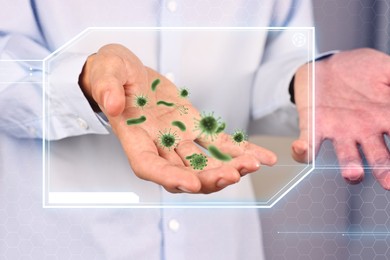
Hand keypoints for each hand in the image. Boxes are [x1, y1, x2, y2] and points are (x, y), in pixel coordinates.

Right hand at [79, 44, 276, 193]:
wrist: (128, 74)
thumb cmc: (112, 75)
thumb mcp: (106, 73)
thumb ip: (107, 88)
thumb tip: (113, 103)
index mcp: (135, 139)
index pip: (150, 167)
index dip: (169, 178)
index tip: (191, 183)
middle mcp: (158, 146)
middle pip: (183, 172)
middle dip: (208, 178)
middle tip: (233, 174)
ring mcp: (179, 139)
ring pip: (204, 162)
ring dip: (229, 166)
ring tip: (252, 164)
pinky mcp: (195, 126)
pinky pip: (218, 142)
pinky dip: (240, 150)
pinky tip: (262, 157)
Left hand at [292, 48, 389, 188]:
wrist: (323, 66)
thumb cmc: (358, 70)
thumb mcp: (384, 68)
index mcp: (386, 117)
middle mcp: (364, 131)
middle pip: (378, 156)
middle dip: (384, 169)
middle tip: (388, 183)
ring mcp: (339, 131)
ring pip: (347, 155)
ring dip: (350, 165)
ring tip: (353, 174)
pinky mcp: (314, 125)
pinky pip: (309, 141)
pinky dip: (304, 150)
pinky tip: (300, 148)